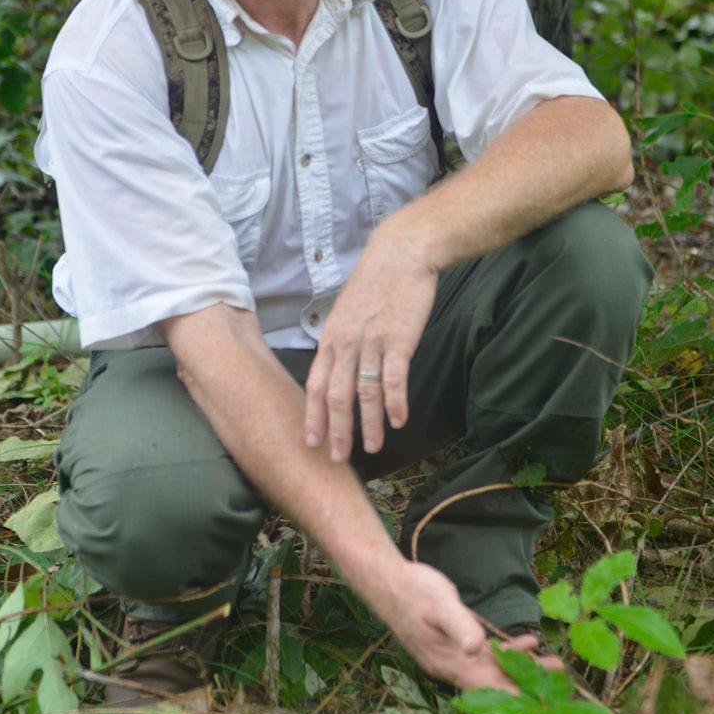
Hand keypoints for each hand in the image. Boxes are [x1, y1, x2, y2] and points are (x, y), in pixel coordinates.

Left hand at [305, 234, 437, 461]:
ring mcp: (371, 342)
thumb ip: (342, 342)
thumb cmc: (376, 284)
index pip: (314, 386)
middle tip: (339, 459)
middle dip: (336, 432)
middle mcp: (346, 344)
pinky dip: (395, 403)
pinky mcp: (398, 339)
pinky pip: (393, 379)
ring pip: (364, 393)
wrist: (401, 255)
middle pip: (336, 397)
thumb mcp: (347, 312)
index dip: (313, 417)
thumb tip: (341, 370)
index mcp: (331, 339)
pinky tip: (398, 420)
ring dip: (368, 425)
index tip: (312, 443)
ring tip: (373, 448)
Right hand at [379, 562, 561, 691]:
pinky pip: (487, 654)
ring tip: (554, 664)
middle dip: (528, 683)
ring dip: (523, 667)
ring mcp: (455, 656)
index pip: (488, 688)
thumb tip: (476, 648)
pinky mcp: (457, 644)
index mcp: (449, 663)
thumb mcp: (439, 605)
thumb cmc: (413, 592)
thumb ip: (459, 625)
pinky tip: (528, 642)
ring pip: (495, 669)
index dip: (514, 696)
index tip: (542, 701)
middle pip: (496, 683)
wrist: (388, 581)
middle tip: (561, 682)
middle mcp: (454, 666)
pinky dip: (508, 651)